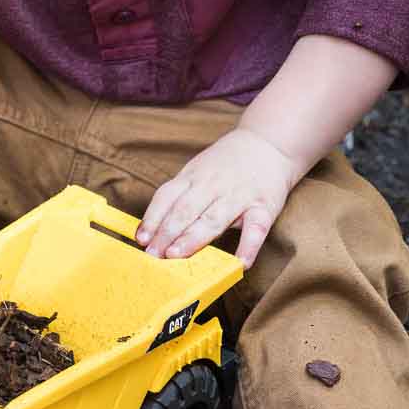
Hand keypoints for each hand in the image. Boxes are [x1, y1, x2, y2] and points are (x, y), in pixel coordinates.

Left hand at [135, 127, 300, 267]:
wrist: (268, 144)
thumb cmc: (226, 165)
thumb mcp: (198, 173)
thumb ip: (180, 198)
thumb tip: (154, 230)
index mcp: (193, 177)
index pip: (167, 197)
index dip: (153, 218)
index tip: (141, 238)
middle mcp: (213, 185)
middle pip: (186, 209)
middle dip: (167, 232)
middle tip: (153, 254)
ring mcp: (239, 195)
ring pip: (213, 218)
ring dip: (193, 238)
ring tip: (176, 255)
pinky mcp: (264, 207)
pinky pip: (256, 229)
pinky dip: (248, 247)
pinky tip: (239, 264)